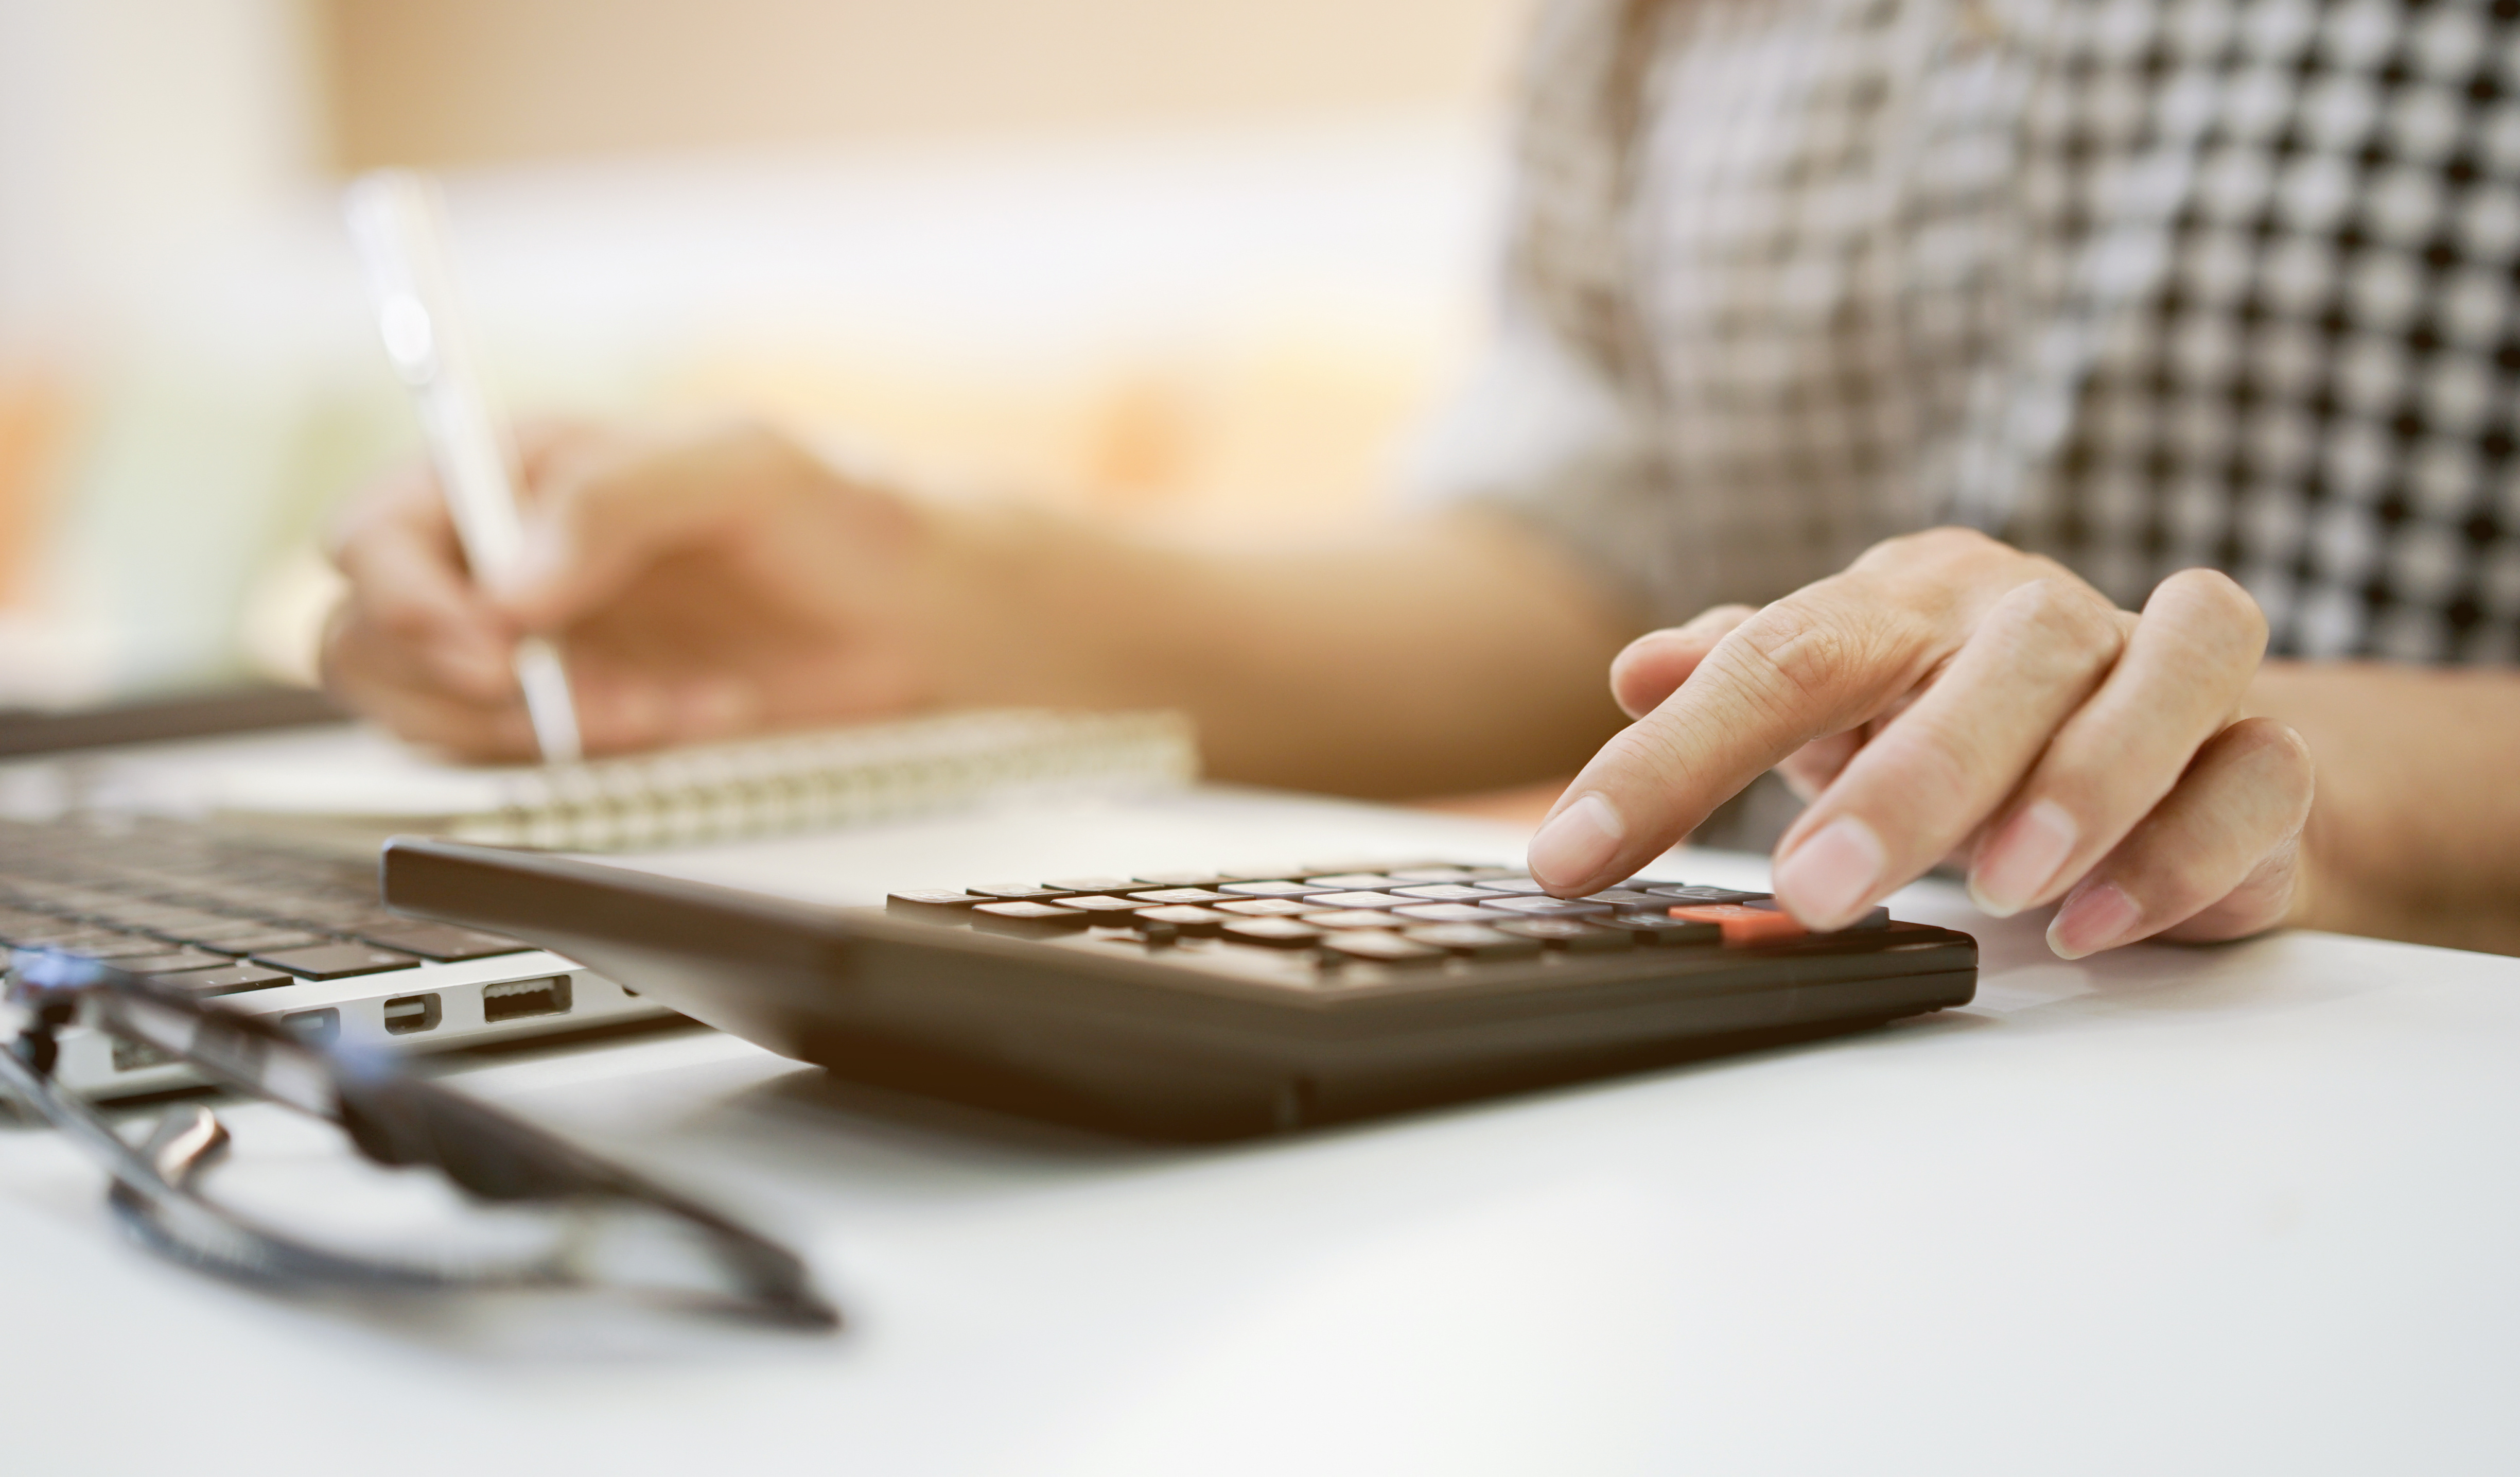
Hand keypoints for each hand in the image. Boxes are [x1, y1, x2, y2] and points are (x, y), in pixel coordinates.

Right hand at [323, 419, 985, 758]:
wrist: (910, 616)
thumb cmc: (833, 516)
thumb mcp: (744, 468)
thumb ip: (621, 497)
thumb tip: (512, 581)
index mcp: (512, 471)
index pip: (374, 531)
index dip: (401, 594)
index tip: (491, 641)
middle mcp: (496, 560)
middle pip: (364, 636)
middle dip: (451, 683)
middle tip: (559, 695)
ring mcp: (526, 648)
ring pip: (426, 713)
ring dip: (534, 726)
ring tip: (656, 700)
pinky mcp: (571, 721)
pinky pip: (524, 762)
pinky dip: (602, 754)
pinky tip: (692, 712)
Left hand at [1526, 528, 2315, 957]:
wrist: (2165, 735)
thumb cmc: (1964, 717)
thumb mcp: (1840, 699)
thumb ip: (1741, 680)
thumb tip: (1636, 668)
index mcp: (1910, 601)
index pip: (1780, 657)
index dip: (1666, 761)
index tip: (1573, 859)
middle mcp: (2038, 617)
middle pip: (1990, 661)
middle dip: (1904, 781)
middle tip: (1815, 890)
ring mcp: (2165, 672)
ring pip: (2158, 677)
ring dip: (2079, 785)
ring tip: (2001, 888)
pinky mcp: (2266, 752)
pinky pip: (2258, 776)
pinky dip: (2186, 847)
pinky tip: (2102, 919)